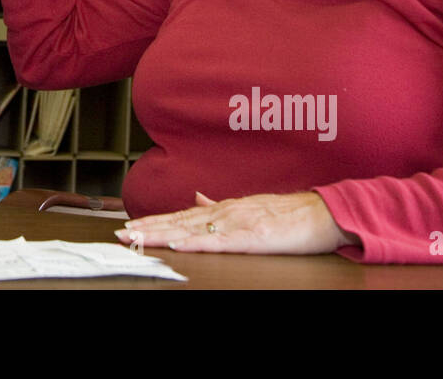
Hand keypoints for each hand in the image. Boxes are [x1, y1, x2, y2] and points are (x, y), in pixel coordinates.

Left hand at [114, 191, 359, 254]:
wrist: (322, 213)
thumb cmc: (289, 215)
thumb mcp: (250, 207)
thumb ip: (220, 204)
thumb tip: (196, 198)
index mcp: (223, 208)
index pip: (180, 215)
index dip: (153, 220)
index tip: (130, 225)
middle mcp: (224, 212)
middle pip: (178, 222)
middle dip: (147, 228)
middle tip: (120, 234)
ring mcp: (236, 224)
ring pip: (190, 230)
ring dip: (161, 234)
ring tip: (136, 238)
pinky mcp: (251, 238)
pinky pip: (218, 242)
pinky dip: (194, 244)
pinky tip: (176, 245)